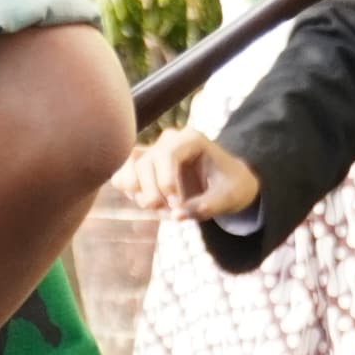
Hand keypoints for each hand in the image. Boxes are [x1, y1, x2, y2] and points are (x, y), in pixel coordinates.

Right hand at [113, 129, 257, 221]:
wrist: (227, 183)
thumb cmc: (231, 186)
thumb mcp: (229, 197)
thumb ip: (206, 206)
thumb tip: (176, 215)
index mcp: (191, 140)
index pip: (167, 154)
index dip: (166, 181)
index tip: (176, 204)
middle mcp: (168, 141)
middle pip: (144, 161)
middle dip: (151, 191)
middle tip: (167, 211)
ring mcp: (153, 151)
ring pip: (129, 165)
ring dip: (137, 191)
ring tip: (156, 207)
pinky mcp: (143, 165)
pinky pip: (123, 174)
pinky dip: (129, 191)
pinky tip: (147, 201)